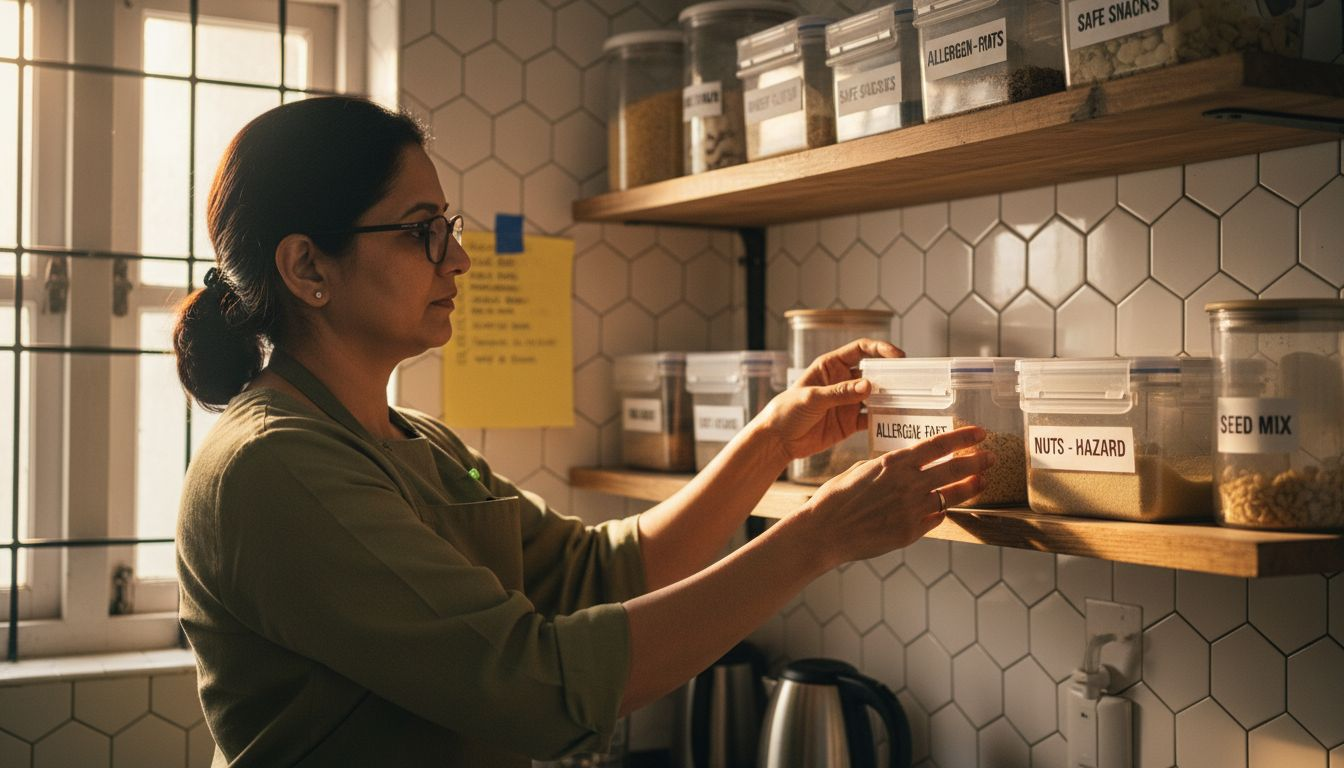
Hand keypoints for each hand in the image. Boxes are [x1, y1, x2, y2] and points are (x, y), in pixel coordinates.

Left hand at [753, 338, 902, 462]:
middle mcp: (843, 381)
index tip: (898, 356)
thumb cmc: (787, 410)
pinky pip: (873, 419)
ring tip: (908, 401)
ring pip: (877, 396)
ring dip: (891, 398)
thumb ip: (840, 392)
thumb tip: (869, 386)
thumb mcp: (812, 397)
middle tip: (910, 380)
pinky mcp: (850, 423)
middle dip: (892, 374)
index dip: (881, 349)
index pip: (861, 350)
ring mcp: (849, 402)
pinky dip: (884, 420)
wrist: (778, 440)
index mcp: (831, 366)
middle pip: (874, 372)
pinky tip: (894, 422)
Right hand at [797, 426, 991, 566]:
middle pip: (954, 469)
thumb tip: (904, 466)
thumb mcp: (861, 470)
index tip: (980, 434)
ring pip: (951, 497)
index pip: (939, 445)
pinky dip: (940, 512)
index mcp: (894, 462)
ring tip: (981, 482)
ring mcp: (912, 509)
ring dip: (969, 488)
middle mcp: (908, 484)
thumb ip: (888, 467)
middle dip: (977, 462)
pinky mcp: (911, 532)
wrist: (825, 531)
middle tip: (991, 458)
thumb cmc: (836, 499)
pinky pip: (935, 519)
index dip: (963, 438)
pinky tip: (944, 508)